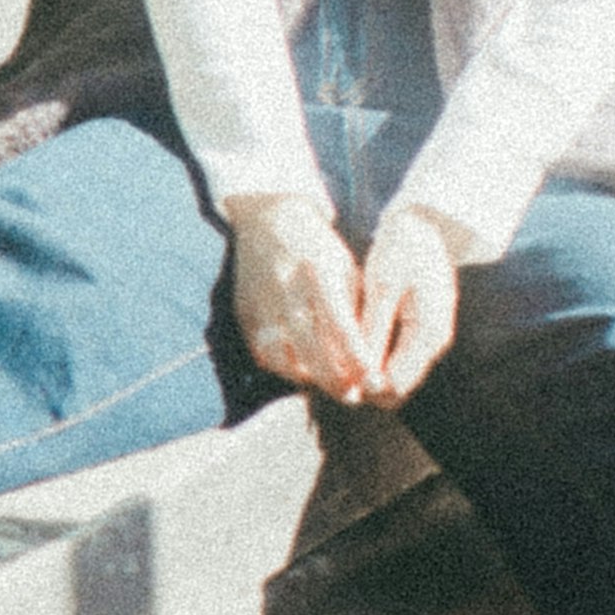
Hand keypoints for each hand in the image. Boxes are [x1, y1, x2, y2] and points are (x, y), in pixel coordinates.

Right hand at [227, 192, 375, 401]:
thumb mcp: (343, 265)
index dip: (355, 355)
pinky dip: (283, 368)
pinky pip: (263, 353)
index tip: (370, 378)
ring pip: (284, 356)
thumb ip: (353, 306)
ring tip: (327, 385)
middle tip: (351, 396)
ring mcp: (262, 302)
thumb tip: (367, 354)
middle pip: (311, 348)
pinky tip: (301, 371)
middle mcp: (286, 288)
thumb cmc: (317, 247)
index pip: (339, 323)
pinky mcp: (245, 314)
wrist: (268, 219)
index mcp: (318, 270)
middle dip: (334, 378)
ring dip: (308, 377)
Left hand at [355, 201, 464, 404]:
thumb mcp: (382, 287)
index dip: (365, 388)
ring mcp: (431, 338)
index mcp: (429, 332)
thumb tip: (362, 376)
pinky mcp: (423, 332)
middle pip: (399, 387)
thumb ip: (374, 333)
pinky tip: (355, 350)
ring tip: (341, 362)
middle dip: (368, 386)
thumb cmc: (401, 249)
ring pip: (399, 376)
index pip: (397, 384)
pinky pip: (400, 360)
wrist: (423, 224)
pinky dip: (379, 362)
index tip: (338, 377)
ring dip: (373, 376)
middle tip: (334, 372)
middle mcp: (435, 343)